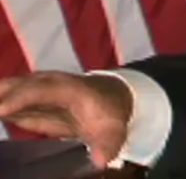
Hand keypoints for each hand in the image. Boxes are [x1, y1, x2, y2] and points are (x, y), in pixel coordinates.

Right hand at [0, 71, 132, 167]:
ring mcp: (30, 90)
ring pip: (2, 92)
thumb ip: (108, 144)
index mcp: (67, 87)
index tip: (0, 111)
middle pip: (12, 87)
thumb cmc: (109, 112)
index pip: (39, 90)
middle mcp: (44, 84)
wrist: (109, 97)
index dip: (19, 99)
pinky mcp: (21, 101)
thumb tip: (101, 161)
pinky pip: (1, 103)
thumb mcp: (114, 128)